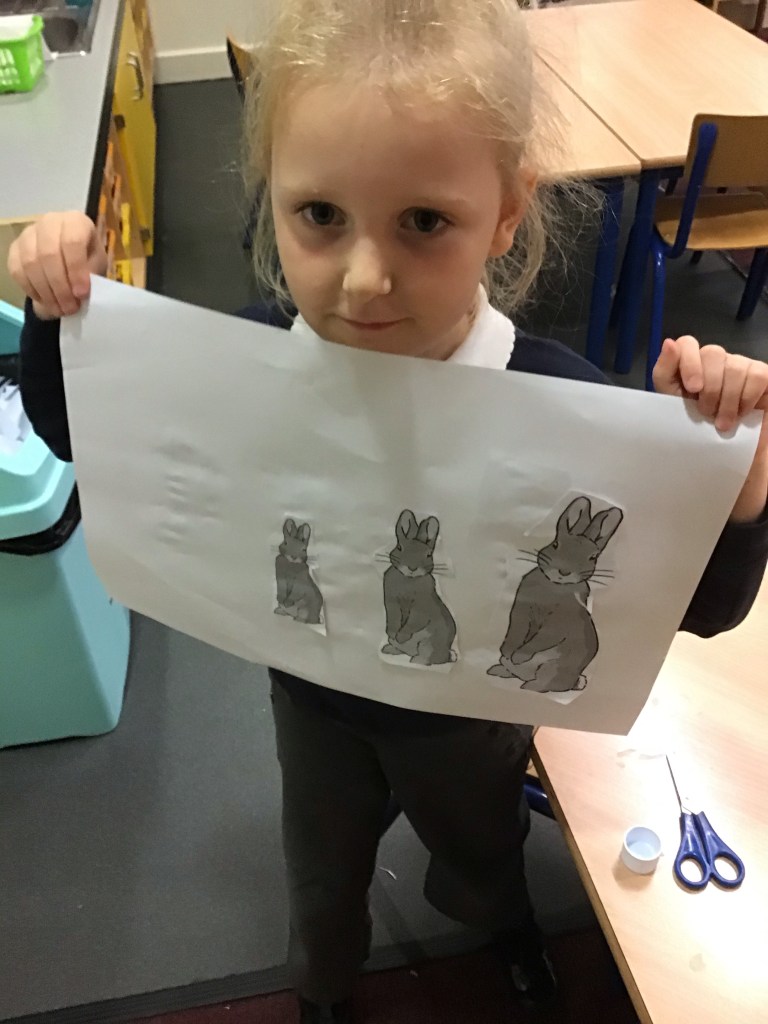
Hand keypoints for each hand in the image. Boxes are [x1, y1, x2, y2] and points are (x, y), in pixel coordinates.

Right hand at [7, 212, 107, 320]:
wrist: (68, 259)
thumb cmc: (87, 260)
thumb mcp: (97, 266)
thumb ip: (91, 277)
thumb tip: (79, 295)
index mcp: (75, 221)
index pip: (72, 242)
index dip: (76, 270)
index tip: (81, 293)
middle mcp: (49, 222)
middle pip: (49, 254)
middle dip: (60, 287)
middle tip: (70, 308)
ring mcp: (29, 234)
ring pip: (31, 264)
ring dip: (46, 292)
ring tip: (60, 309)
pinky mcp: (15, 249)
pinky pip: (18, 271)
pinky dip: (32, 291)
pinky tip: (46, 302)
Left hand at [653, 337, 767, 521]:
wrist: (721, 452)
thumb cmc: (693, 427)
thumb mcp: (671, 404)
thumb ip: (666, 374)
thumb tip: (669, 343)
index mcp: (690, 363)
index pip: (687, 343)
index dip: (689, 361)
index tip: (692, 389)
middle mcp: (715, 359)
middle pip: (713, 353)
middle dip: (708, 388)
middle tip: (706, 413)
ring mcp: (740, 364)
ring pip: (735, 367)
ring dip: (727, 400)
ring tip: (722, 423)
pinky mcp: (761, 376)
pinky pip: (756, 376)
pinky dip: (747, 399)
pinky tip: (742, 414)